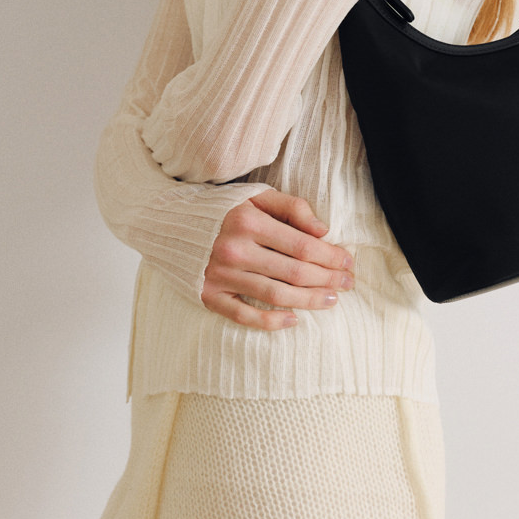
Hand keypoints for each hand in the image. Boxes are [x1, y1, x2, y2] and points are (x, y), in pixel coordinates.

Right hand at [201, 189, 355, 330]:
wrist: (170, 223)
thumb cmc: (223, 210)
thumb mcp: (257, 197)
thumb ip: (292, 207)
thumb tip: (323, 230)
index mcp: (249, 222)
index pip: (303, 246)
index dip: (331, 257)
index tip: (348, 262)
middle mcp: (234, 250)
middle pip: (294, 273)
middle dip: (327, 280)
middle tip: (347, 284)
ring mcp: (221, 276)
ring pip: (275, 296)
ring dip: (309, 301)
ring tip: (331, 300)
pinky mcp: (209, 295)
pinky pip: (244, 315)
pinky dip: (270, 321)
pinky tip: (294, 320)